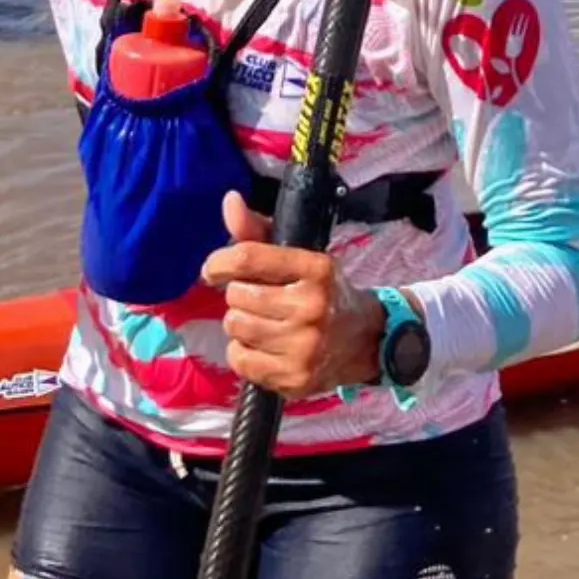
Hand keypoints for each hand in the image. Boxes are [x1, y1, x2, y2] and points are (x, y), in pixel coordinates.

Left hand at [201, 192, 386, 398]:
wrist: (365, 340)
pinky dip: (243, 352)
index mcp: (315, 268)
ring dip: (241, 324)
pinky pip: (239, 359)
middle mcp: (311, 307)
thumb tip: (229, 200)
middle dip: (240, 296)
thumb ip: (258, 231)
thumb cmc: (323, 291)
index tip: (213, 270)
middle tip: (260, 300)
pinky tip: (264, 347)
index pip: (248, 258)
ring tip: (264, 323)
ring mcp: (303, 346)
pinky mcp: (294, 378)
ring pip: (235, 327)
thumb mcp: (300, 256)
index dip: (219, 262)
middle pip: (236, 296)